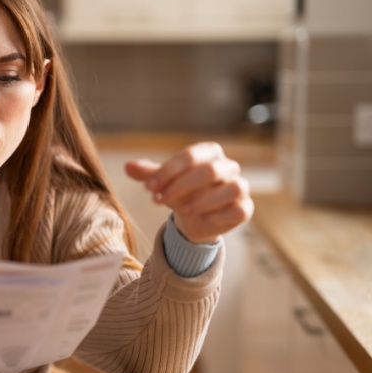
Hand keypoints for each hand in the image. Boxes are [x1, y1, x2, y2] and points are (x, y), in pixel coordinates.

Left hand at [124, 142, 253, 243]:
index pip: (190, 156)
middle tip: (158, 199)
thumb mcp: (163, 183)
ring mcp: (240, 187)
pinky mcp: (244, 208)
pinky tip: (202, 219)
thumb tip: (128, 166)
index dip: (168, 171)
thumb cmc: (181, 193)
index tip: (148, 187)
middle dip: (181, 185)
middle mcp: (228, 167)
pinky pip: (239, 209)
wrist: (196, 218)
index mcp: (208, 153)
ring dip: (204, 200)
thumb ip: (148, 174)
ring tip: (184, 210)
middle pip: (209, 170)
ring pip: (232, 188)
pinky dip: (220, 215)